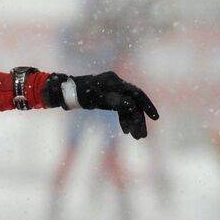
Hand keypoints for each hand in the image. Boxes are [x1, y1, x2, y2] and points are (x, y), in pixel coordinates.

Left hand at [44, 70, 158, 138]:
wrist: (64, 92)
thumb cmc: (77, 93)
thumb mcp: (94, 98)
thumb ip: (113, 101)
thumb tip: (132, 105)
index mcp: (114, 82)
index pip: (136, 94)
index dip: (147, 106)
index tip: (155, 118)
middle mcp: (116, 85)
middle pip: (134, 103)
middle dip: (139, 120)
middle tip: (141, 137)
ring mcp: (113, 91)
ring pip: (128, 107)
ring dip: (132, 122)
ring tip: (135, 137)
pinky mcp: (109, 97)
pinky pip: (121, 109)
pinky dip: (124, 119)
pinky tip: (126, 131)